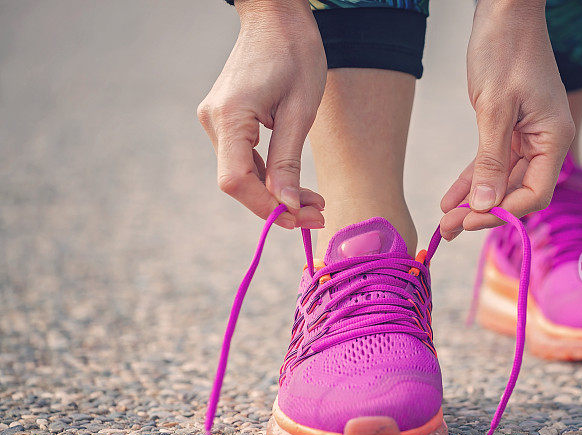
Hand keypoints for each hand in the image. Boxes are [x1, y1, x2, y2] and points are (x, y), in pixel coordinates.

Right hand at [197, 0, 326, 228]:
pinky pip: (244, 159)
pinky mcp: (225, 120)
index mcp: (230, 116)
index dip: (266, 207)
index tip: (302, 219)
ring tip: (315, 204)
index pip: (237, 180)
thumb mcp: (301, 110)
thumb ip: (288, 161)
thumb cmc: (295, 53)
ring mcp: (216, 120)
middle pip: (238, 182)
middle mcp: (214, 121)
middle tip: (318, 216)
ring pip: (242, 174)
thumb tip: (286, 205)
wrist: (276, 15)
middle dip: (277, 204)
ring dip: (277, 193)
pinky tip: (297, 187)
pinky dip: (270, 176)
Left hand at [440, 0, 574, 238]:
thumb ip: (491, 160)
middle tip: (449, 230)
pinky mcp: (510, 129)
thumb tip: (486, 205)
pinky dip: (472, 179)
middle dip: (482, 212)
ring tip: (444, 222)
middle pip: (516, 191)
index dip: (503, 212)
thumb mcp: (494, 109)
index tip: (470, 220)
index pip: (534, 193)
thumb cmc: (505, 51)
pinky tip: (451, 199)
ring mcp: (528, 136)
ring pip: (501, 180)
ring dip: (474, 200)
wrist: (504, 12)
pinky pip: (492, 162)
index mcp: (554, 138)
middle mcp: (546, 142)